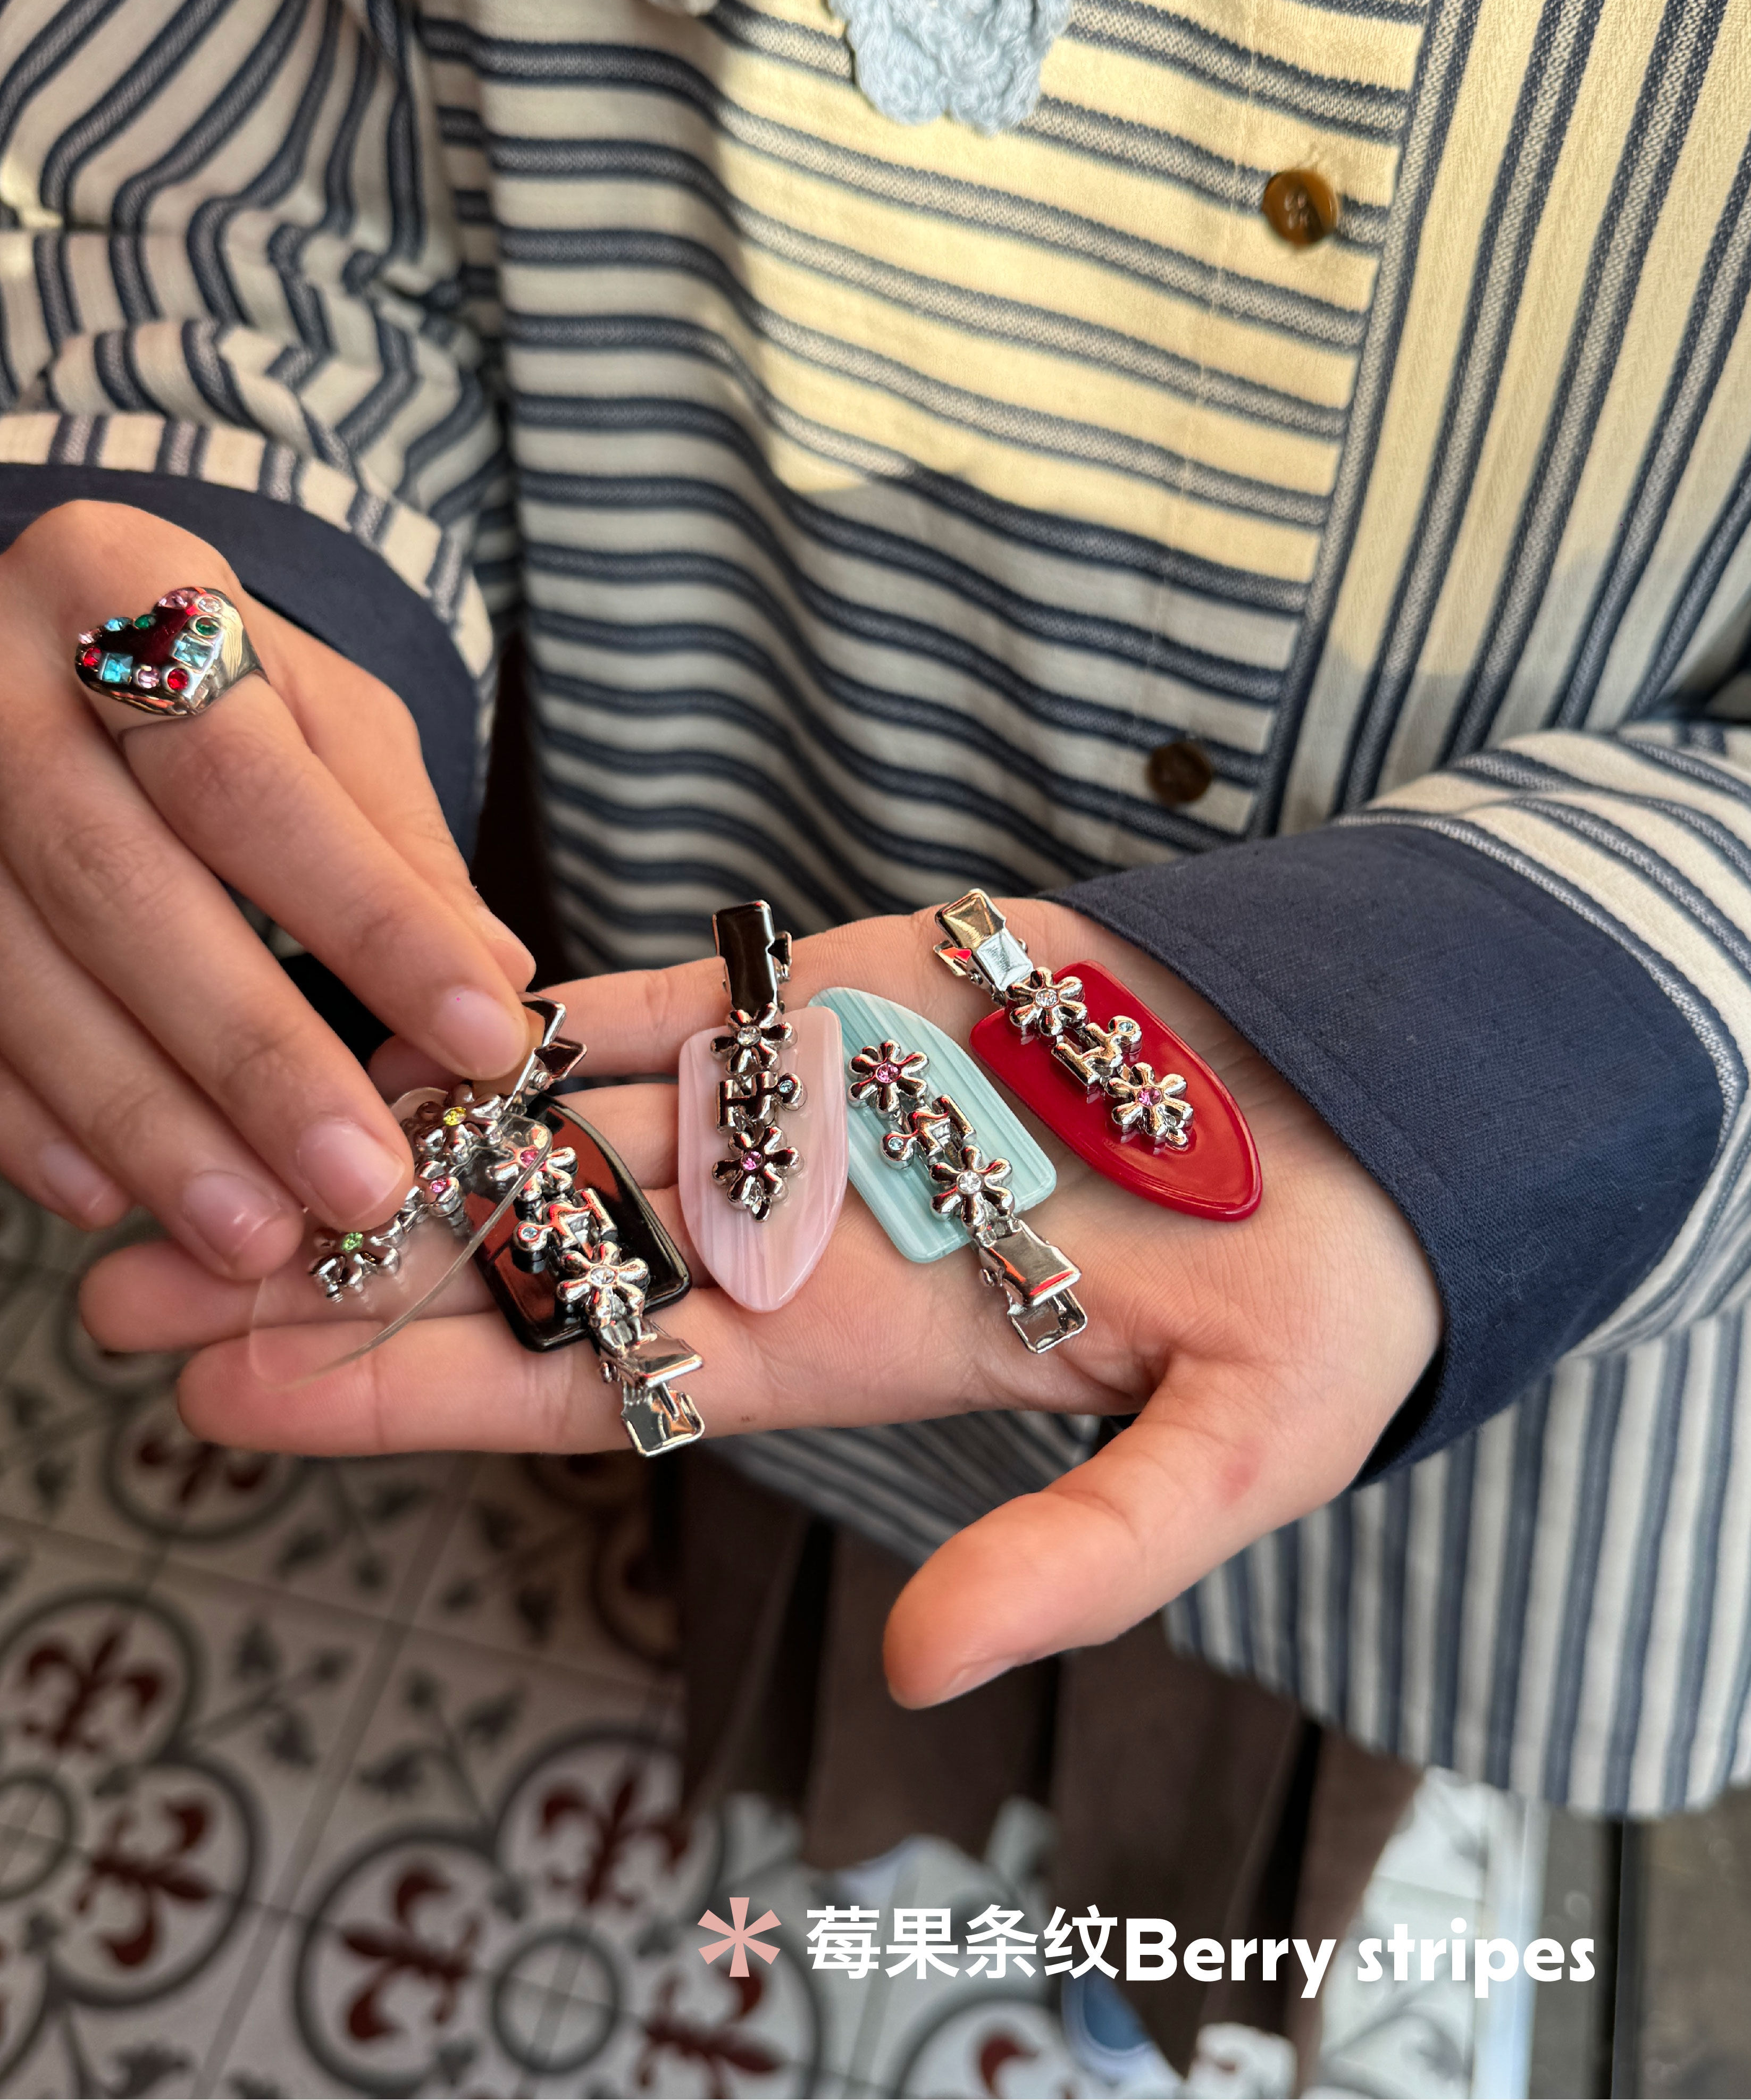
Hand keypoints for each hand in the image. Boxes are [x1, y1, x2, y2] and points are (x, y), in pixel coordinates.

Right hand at [0, 500, 534, 1273]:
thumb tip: (493, 980)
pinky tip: (110, 1200)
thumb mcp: (321, 714)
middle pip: (121, 887)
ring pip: (22, 975)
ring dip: (146, 1124)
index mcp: (121, 589)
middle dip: (252, 1056)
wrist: (46, 639)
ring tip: (257, 1233)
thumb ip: (399, 841)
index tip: (482, 1038)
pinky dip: (29, 1125)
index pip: (254, 779)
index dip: (370, 917)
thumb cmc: (213, 687)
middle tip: (361, 1183)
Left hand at [81, 901, 1439, 1702]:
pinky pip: (650, 1002)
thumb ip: (1077, 1559)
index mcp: (841, 1353)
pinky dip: (522, 1011)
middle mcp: (780, 1238)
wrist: (1365, 1119)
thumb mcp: (1226, 1459)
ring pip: (547, 1123)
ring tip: (198, 1149)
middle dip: (328, 1278)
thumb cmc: (1316, 1308)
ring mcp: (794, 1110)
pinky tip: (387, 1018)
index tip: (233, 1398)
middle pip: (510, 1260)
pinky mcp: (834, 993)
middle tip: (116, 1295)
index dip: (406, 1393)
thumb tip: (933, 1672)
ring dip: (384, 1136)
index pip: (582, 1383)